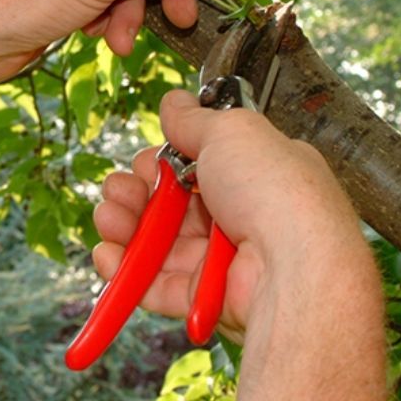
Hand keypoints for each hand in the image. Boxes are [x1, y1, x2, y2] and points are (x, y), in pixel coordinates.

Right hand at [92, 90, 368, 342]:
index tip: (150, 160)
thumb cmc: (275, 193)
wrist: (290, 268)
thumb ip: (196, 120)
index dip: (163, 161)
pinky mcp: (202, 297)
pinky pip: (154, 285)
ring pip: (156, 243)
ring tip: (110, 219)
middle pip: (169, 204)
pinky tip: (109, 255)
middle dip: (134, 194)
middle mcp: (239, 217)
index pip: (196, 166)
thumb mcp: (233, 132)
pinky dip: (127, 272)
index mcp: (254, 175)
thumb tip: (174, 102)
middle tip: (120, 190)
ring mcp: (219, 260)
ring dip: (124, 227)